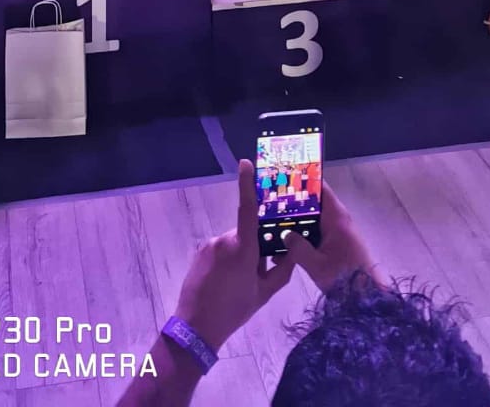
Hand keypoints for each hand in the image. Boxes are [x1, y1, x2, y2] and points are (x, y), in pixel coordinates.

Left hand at [173, 160, 292, 352]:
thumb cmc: (234, 310)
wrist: (197, 326)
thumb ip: (282, 270)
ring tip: (238, 283)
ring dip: (240, 255)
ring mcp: (211, 245)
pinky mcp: (201, 251)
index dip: (247, 184)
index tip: (245, 163)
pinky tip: (225, 282)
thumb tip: (292, 251)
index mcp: (243, 248)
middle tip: (256, 273)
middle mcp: (225, 239)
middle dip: (254, 246)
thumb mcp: (265, 294)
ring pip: (233, 242)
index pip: (248, 209)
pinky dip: (227, 260)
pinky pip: (220, 249)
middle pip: (246, 232)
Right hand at [279, 183, 381, 293]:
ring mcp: (339, 233)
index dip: (303, 182)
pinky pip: (317, 235)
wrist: (367, 298)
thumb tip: (284, 235)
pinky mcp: (338, 246)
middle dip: (293, 207)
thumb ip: (298, 248)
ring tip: (273, 230)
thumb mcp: (316, 265)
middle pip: (313, 205)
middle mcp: (339, 220)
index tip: (282, 180)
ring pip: (313, 222)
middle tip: (270, 208)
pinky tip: (286, 250)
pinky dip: (303, 238)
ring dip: (296, 226)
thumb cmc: (344, 278)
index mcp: (336, 217)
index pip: (320, 189)